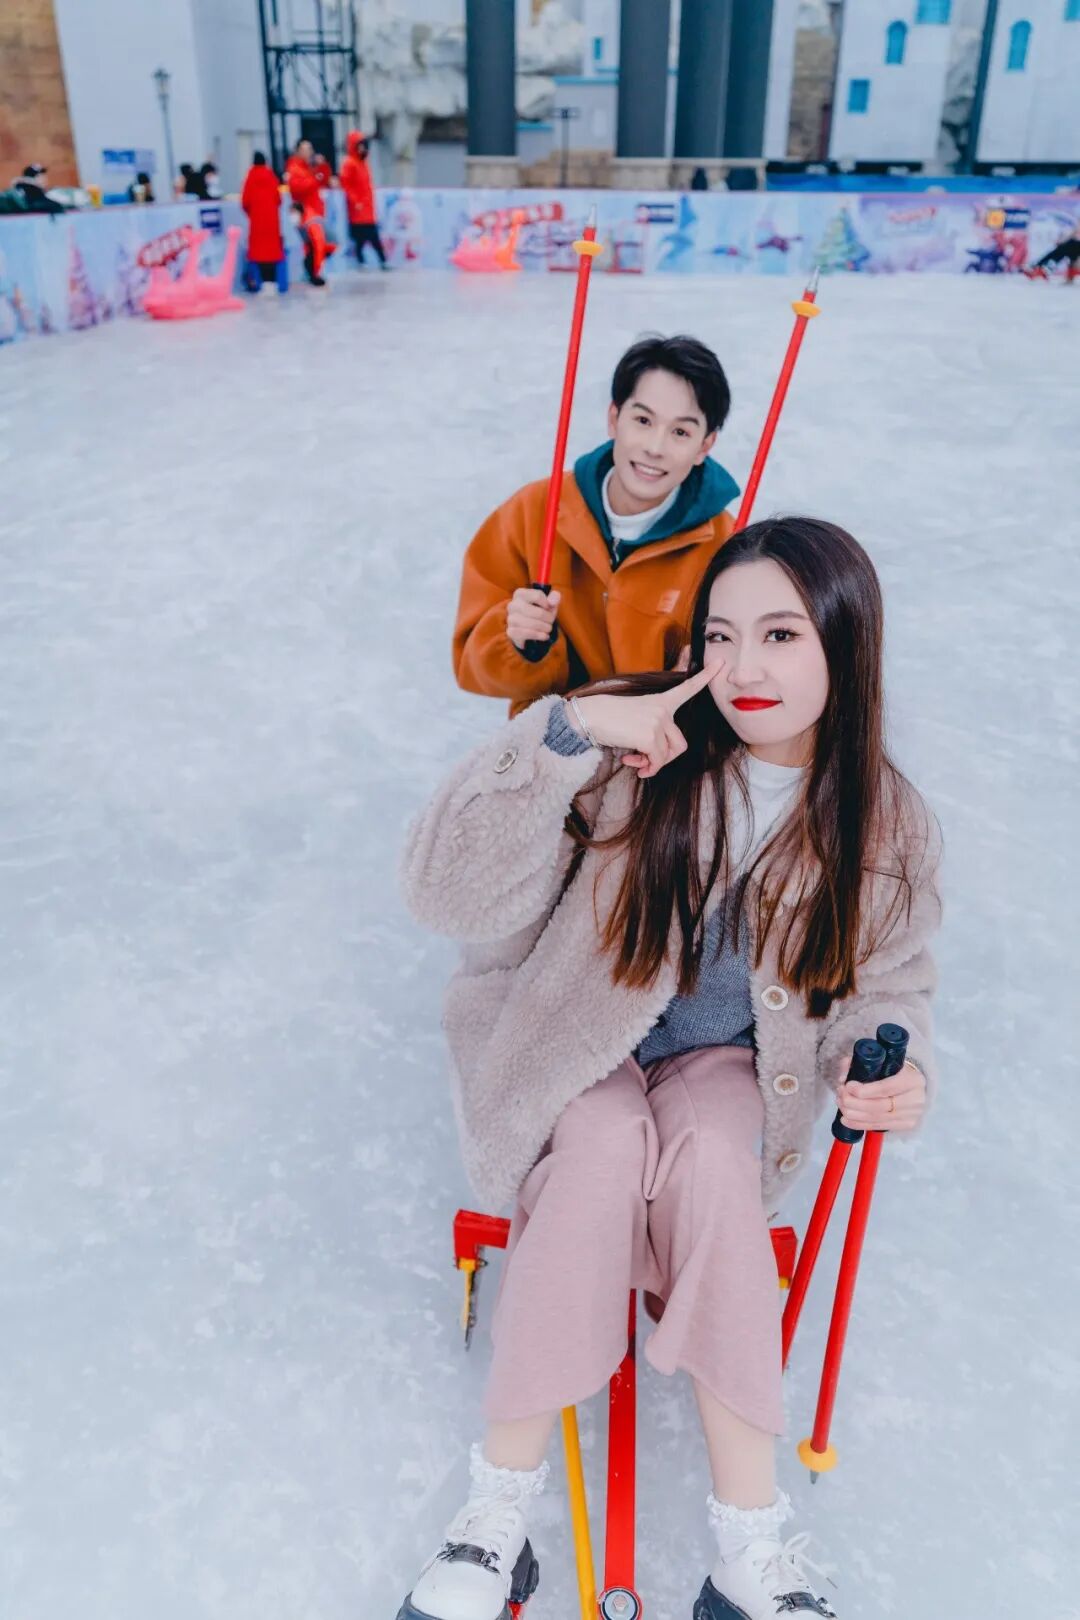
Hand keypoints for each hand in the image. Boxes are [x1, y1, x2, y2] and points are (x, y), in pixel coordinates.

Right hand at [507, 587, 559, 650]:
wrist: (527, 630)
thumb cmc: (538, 611)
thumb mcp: (548, 603)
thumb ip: (554, 597)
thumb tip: (551, 602)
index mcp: (520, 594)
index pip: (538, 596)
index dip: (548, 604)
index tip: (549, 608)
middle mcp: (513, 605)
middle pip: (539, 613)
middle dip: (549, 619)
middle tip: (551, 621)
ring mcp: (510, 618)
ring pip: (533, 624)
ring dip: (545, 628)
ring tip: (548, 628)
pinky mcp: (511, 631)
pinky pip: (528, 634)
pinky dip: (539, 635)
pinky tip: (544, 636)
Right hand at [571, 664, 718, 777]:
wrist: (591, 716)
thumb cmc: (611, 718)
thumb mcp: (637, 717)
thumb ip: (654, 733)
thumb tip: (655, 762)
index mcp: (661, 701)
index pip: (688, 687)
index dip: (706, 676)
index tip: (722, 663)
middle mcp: (663, 710)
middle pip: (680, 744)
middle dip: (666, 759)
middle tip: (648, 762)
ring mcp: (658, 722)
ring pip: (667, 756)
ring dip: (652, 765)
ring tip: (635, 761)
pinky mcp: (650, 736)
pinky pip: (656, 761)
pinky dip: (646, 768)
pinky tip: (631, 761)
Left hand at [836, 1057, 925, 1133]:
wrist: (915, 1086)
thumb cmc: (896, 1071)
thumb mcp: (884, 1062)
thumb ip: (861, 1064)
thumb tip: (843, 1077)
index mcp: (913, 1080)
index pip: (887, 1088)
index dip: (865, 1090)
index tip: (848, 1086)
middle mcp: (915, 1100)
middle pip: (880, 1106)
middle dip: (855, 1103)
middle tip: (841, 1096)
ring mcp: (911, 1116)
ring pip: (877, 1118)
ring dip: (854, 1114)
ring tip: (841, 1105)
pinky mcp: (905, 1126)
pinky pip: (878, 1127)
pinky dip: (859, 1124)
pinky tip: (846, 1119)